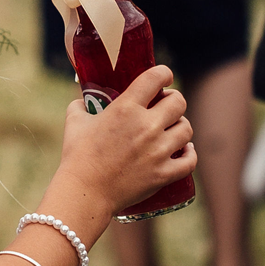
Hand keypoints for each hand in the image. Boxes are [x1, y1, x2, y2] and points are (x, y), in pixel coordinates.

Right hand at [56, 65, 196, 214]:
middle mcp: (146, 126)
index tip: (163, 78)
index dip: (163, 74)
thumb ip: (80, 106)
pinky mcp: (163, 173)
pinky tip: (183, 151)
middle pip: (179, 102)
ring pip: (186, 129)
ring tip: (171, 130)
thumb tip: (83, 101)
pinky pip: (190, 160)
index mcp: (126, 109)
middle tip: (166, 106)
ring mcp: (158, 151)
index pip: (156, 77)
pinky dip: (189, 154)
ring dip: (180, 126)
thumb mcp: (74, 122)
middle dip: (173, 101)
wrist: (84, 192)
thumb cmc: (77, 156)